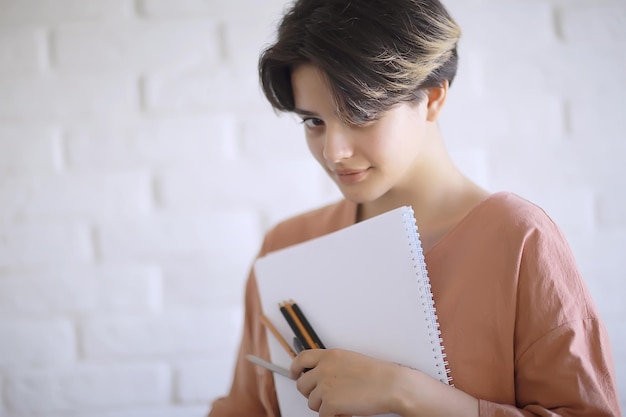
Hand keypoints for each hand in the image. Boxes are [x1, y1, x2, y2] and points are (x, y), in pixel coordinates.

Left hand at [290, 348, 406, 416]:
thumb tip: (321, 376)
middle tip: (324, 398)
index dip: (295, 368)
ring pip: (312, 402)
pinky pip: (323, 416)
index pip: (301, 358)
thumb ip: (332, 365)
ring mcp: (325, 386)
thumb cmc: (378, 374)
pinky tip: (346, 412)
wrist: (391, 385)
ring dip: (325, 406)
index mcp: (330, 355)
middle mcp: (324, 368)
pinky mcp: (329, 403)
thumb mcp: (350, 360)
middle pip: (302, 384)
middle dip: (311, 393)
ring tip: (342, 404)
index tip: (294, 374)